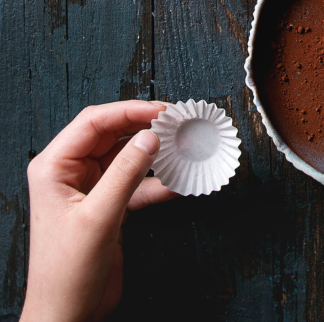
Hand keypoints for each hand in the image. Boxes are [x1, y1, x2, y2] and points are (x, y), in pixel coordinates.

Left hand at [21, 101, 177, 321]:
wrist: (68, 314)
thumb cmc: (68, 272)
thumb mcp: (99, 217)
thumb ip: (125, 174)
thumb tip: (150, 138)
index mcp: (54, 167)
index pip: (93, 123)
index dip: (129, 111)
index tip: (162, 111)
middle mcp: (70, 173)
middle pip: (111, 135)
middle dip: (144, 126)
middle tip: (176, 122)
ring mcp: (90, 189)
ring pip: (126, 157)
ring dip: (153, 153)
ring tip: (181, 146)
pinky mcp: (108, 206)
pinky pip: (135, 183)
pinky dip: (156, 182)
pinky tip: (178, 183)